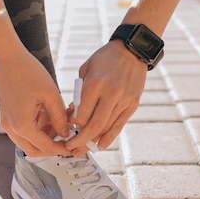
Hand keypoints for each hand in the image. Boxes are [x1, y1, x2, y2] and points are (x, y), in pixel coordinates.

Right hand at [0, 51, 70, 156]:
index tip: (72, 148)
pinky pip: (18, 129)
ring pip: (25, 140)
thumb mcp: (51, 94)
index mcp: (22, 125)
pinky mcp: (2, 114)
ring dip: (41, 138)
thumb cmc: (27, 70)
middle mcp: (9, 127)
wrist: (4, 55)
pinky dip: (32, 129)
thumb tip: (66, 133)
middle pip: (33, 150)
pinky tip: (44, 116)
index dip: (61, 149)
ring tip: (57, 124)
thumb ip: (60, 117)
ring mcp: (3, 121)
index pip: (45, 147)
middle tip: (66, 141)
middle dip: (51, 148)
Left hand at [65, 40, 146, 155]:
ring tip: (82, 148)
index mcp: (95, 84)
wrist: (132, 50)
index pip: (81, 114)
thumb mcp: (86, 70)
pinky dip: (109, 137)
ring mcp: (123, 100)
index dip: (71, 124)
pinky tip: (100, 145)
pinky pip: (119, 125)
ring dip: (93, 141)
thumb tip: (73, 114)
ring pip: (106, 128)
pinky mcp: (132, 104)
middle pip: (93, 126)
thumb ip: (79, 93)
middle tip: (70, 148)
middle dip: (80, 140)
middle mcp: (110, 94)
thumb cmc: (106, 58)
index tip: (67, 126)